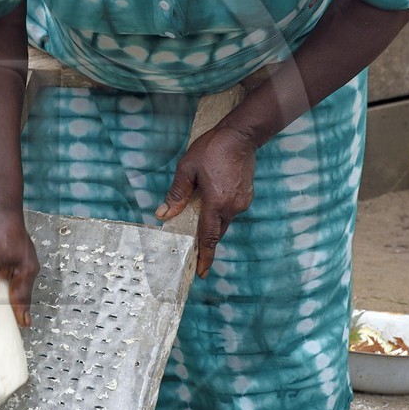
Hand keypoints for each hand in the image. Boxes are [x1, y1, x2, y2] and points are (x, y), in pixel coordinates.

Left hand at [156, 123, 257, 277]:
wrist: (241, 135)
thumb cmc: (212, 149)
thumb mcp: (187, 169)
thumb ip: (176, 195)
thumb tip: (162, 215)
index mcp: (217, 203)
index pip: (208, 237)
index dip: (204, 257)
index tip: (201, 273)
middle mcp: (232, 207)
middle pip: (216, 232)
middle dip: (205, 241)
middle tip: (193, 250)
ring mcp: (242, 202)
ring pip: (223, 221)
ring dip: (211, 222)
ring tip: (198, 214)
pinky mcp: (246, 196)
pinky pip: (230, 211)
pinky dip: (219, 212)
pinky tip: (211, 201)